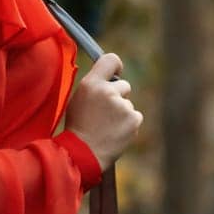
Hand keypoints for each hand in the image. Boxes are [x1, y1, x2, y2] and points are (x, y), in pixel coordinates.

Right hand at [64, 51, 141, 173]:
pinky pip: (134, 116)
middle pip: (123, 85)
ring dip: (121, 113)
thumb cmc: (78, 127)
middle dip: (117, 96)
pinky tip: (114, 133)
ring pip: (128, 104)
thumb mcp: (79, 99)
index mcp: (91, 83)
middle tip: (103, 113)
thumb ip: (95, 86)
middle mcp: (108, 91)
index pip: (110, 60)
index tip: (116, 72)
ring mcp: (123, 105)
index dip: (116, 66)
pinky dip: (128, 124)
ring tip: (106, 127)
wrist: (83, 153)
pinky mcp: (134, 119)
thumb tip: (109, 79)